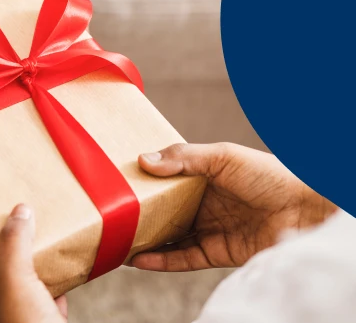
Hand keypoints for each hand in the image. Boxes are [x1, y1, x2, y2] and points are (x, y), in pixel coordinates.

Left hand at [0, 204, 66, 322]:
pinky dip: (56, 291)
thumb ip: (13, 247)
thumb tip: (19, 212)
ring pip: (26, 298)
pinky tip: (62, 275)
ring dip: (34, 277)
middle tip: (14, 244)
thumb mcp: (15, 282)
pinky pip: (49, 307)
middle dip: (9, 267)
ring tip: (36, 252)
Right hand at [133, 143, 336, 270]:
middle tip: (112, 215)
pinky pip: (182, 258)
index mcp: (204, 177)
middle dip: (140, 214)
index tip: (118, 184)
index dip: (145, 183)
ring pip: (169, 237)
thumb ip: (183, 158)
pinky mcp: (216, 253)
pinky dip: (161, 261)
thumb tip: (143, 161)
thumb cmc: (269, 175)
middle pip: (165, 211)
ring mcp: (209, 229)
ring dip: (145, 240)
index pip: (167, 181)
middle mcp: (204, 204)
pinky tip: (139, 258)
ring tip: (118, 241)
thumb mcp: (223, 156)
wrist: (306, 209)